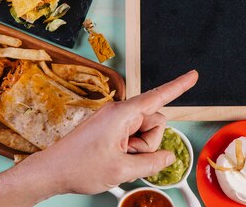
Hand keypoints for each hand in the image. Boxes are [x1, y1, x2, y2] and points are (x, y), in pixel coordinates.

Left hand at [27, 69, 198, 194]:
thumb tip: (168, 156)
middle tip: (126, 156)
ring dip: (138, 147)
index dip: (179, 86)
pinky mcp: (109, 127)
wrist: (52, 171)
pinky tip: (114, 157)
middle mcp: (119, 111)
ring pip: (144, 130)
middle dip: (148, 142)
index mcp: (123, 114)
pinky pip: (131, 134)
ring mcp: (114, 119)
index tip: (193, 75)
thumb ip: (152, 163)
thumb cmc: (79, 167)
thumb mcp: (122, 171)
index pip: (158, 96)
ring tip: (116, 157)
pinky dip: (130, 148)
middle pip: (154, 121)